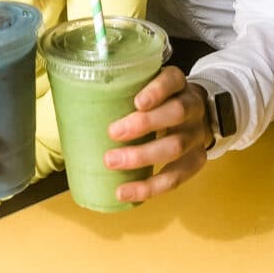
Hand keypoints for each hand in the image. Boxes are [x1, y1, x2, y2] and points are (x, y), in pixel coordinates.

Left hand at [104, 66, 211, 202]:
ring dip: (141, 157)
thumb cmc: (158, 102)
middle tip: (112, 132)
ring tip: (111, 162)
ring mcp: (196, 135)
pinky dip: (149, 187)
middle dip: (144, 124)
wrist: (195, 118)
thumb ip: (125, 90)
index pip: (172, 80)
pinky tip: (125, 192)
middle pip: (176, 113)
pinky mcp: (196, 161)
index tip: (137, 102)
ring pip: (175, 146)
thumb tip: (77, 102)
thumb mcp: (148, 87)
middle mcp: (192, 107)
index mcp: (179, 85)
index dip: (157, 90)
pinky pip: (175, 178)